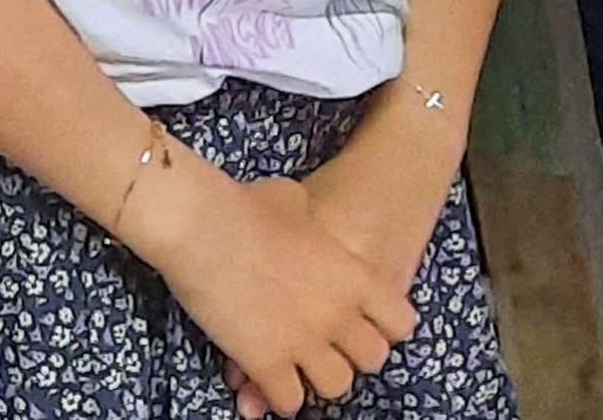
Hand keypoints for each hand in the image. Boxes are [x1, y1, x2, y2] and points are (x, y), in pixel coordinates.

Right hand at [249, 89, 464, 413]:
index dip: (383, 324)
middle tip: (327, 345)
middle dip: (352, 354)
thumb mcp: (297, 203)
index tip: (360, 319)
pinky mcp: (266, 364)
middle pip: (373, 359)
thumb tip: (300, 221)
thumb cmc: (247, 205)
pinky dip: (279, 395)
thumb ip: (312, 224)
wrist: (202, 225)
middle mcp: (338, 313)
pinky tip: (265, 377)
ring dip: (318, 378)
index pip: (400, 321)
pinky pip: (289, 401)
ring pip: (337, 386)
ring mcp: (304, 342)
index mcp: (353, 274)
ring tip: (298, 365)